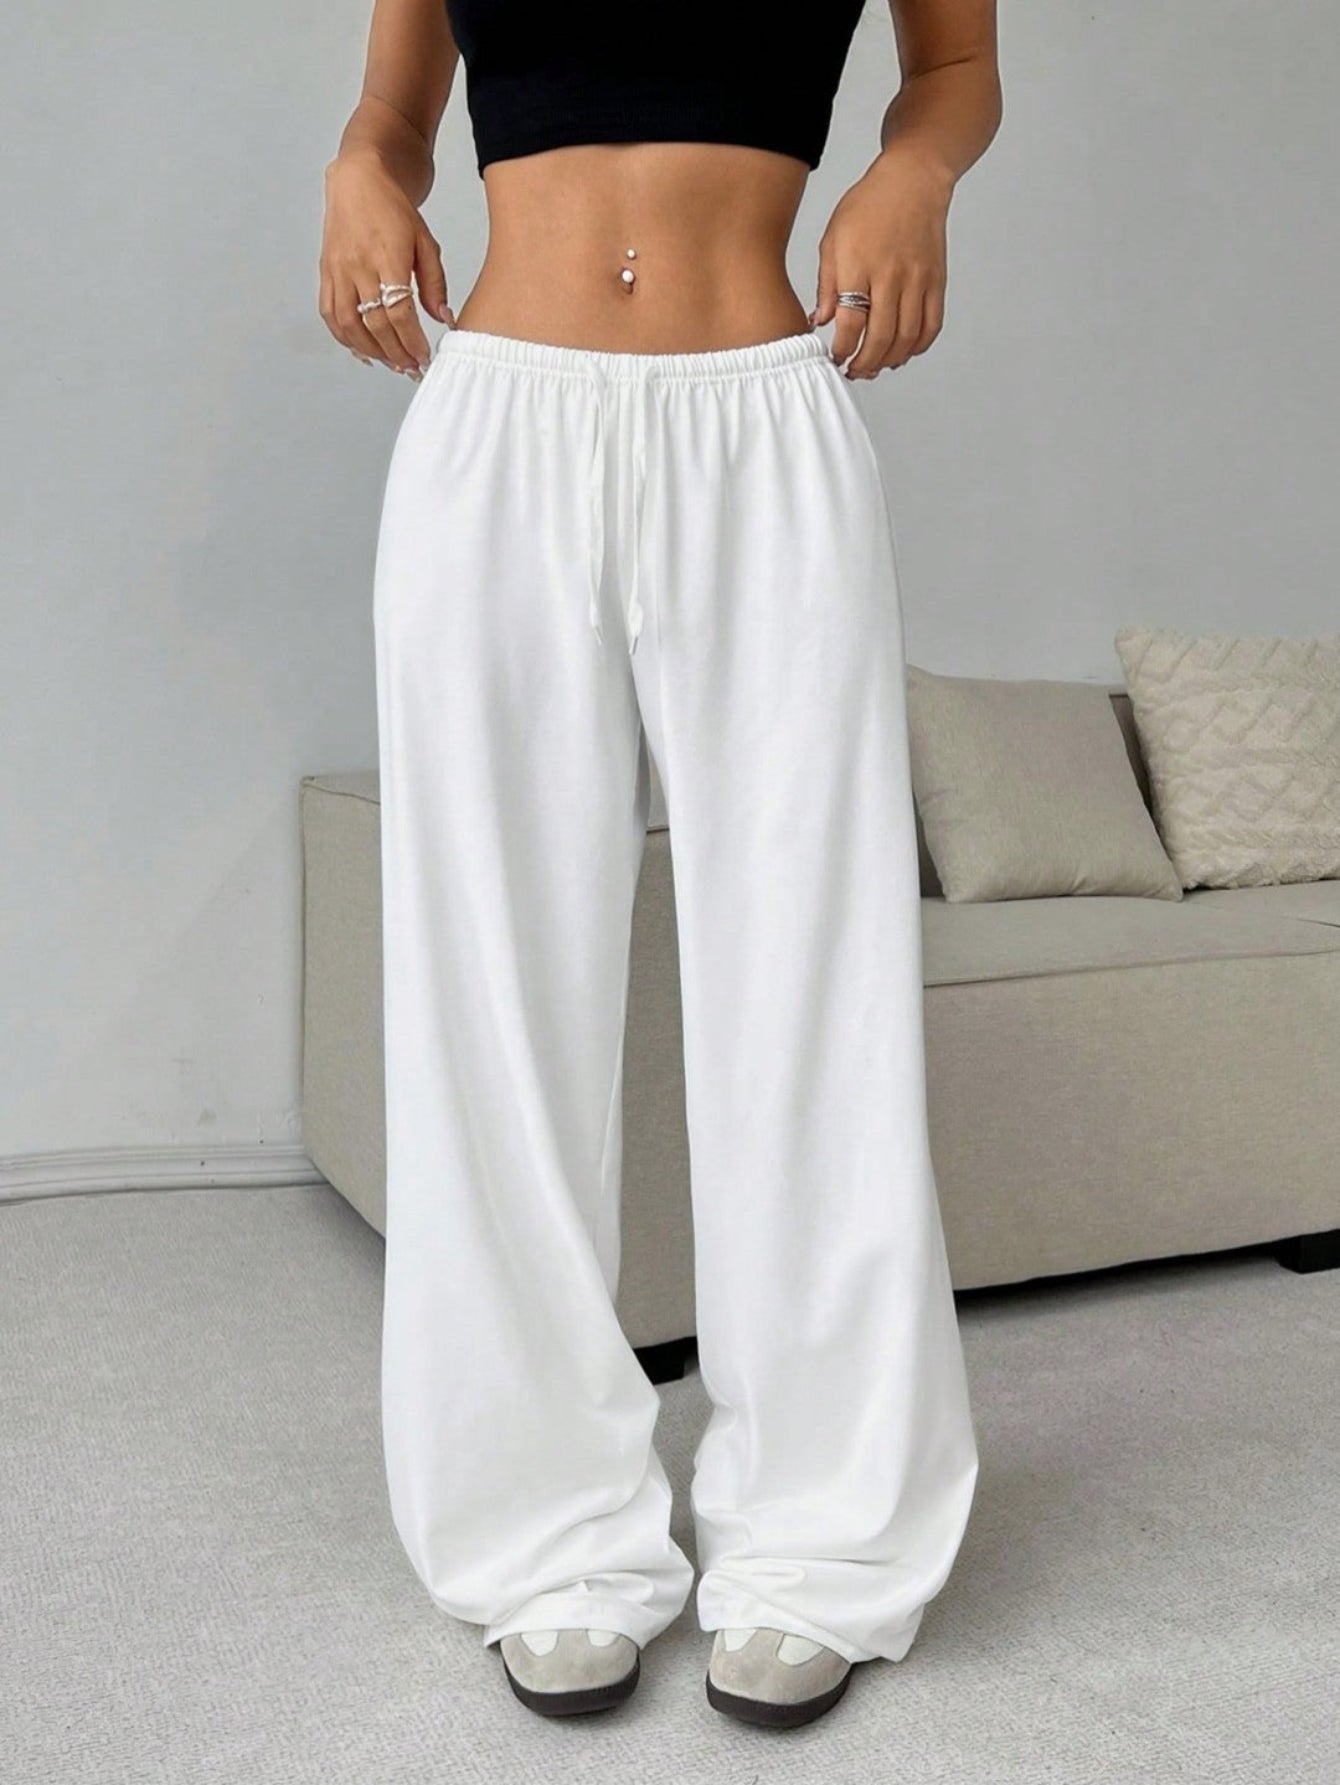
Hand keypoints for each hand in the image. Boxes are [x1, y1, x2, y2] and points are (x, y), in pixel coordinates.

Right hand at [319, 149, 452, 377]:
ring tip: (392, 363)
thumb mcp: (425, 241)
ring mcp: (338, 271)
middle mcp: (358, 265)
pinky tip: (364, 351)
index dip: (412, 340)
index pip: (398, 310)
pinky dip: (346, 339)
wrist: (358, 181)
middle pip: (375, 323)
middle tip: (412, 368)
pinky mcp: (326, 274)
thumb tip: (443, 318)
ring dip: (372, 351)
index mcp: (387, 255)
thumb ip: (434, 282)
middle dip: (396, 352)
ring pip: (349, 324)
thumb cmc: (394, 210)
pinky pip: (330, 315)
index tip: (425, 356)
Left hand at [811, 148, 953, 379]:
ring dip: (889, 361)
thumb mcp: (833, 239)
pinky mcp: (936, 281)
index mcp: (859, 265)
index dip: (842, 349)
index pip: (851, 322)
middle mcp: (891, 275)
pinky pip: (931, 325)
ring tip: (875, 367)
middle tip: (853, 371)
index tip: (834, 358)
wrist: (912, 181)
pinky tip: (902, 353)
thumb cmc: (868, 207)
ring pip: (907, 337)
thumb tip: (819, 322)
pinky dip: (917, 347)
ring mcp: (917, 280)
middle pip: (880, 337)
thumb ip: (827, 284)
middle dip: (864, 363)